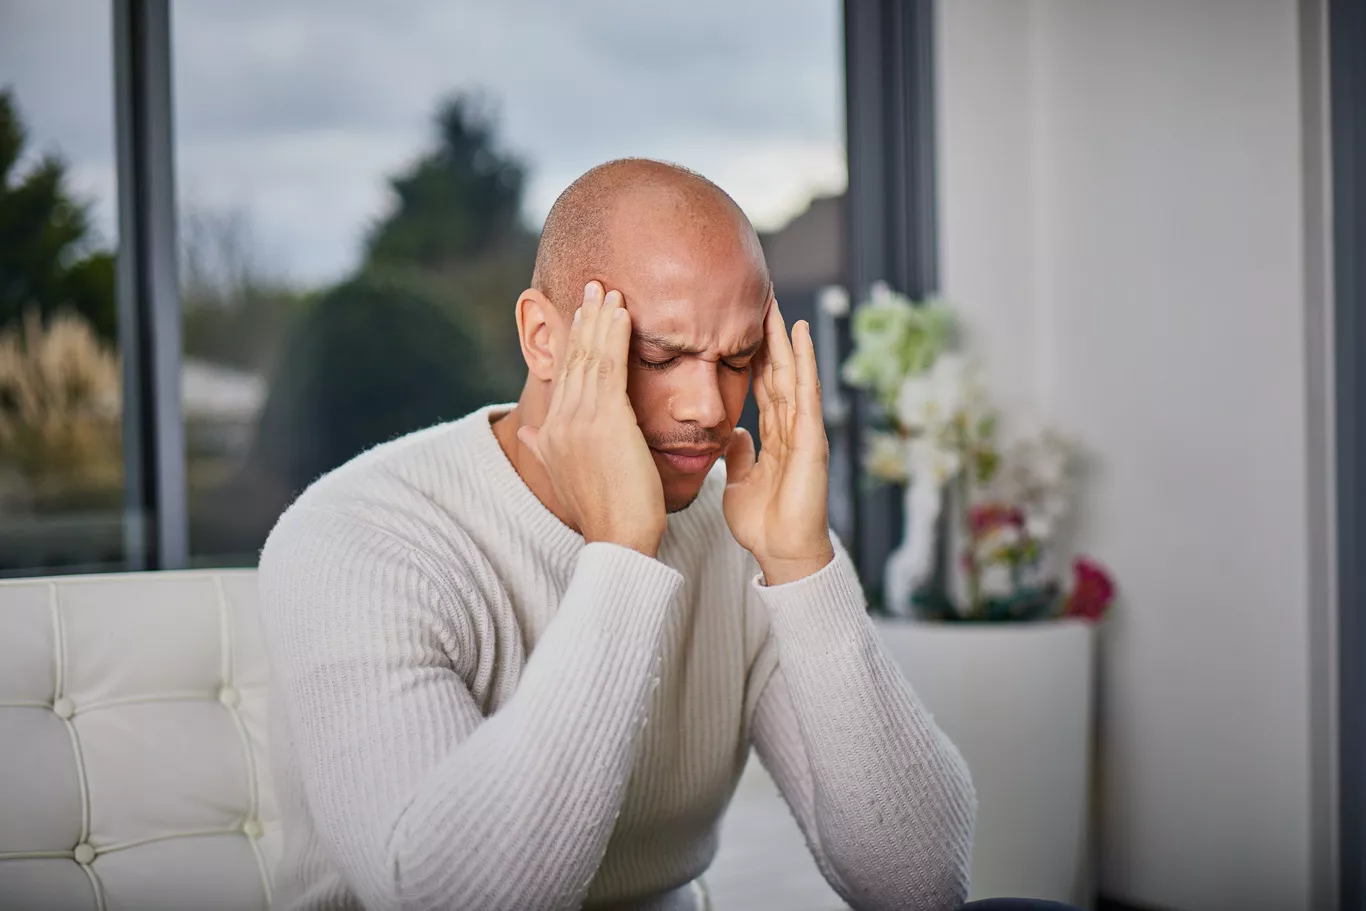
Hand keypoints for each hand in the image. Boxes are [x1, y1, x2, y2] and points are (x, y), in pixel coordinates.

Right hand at [518, 282, 665, 556]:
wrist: (618, 539)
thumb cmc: (606, 512)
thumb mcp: (566, 474)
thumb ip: (546, 447)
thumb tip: (527, 430)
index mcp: (552, 431)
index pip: (563, 374)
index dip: (573, 340)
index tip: (582, 311)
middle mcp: (561, 420)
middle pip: (573, 358)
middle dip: (584, 318)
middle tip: (593, 284)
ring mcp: (581, 419)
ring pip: (590, 356)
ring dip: (600, 318)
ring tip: (609, 290)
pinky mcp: (606, 420)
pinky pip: (610, 367)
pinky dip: (615, 335)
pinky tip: (622, 312)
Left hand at [723, 300, 834, 584]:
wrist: (782, 552)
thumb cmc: (765, 524)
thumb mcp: (740, 482)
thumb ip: (739, 455)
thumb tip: (734, 434)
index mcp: (773, 437)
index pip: (763, 386)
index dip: (753, 356)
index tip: (742, 327)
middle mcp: (791, 428)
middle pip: (778, 372)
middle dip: (769, 338)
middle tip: (760, 301)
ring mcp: (803, 430)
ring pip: (792, 374)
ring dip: (786, 339)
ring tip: (778, 305)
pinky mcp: (810, 436)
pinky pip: (805, 391)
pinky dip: (804, 361)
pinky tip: (801, 334)